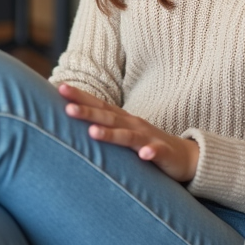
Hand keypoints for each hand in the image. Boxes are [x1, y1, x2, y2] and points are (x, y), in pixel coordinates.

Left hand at [58, 84, 198, 182]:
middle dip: (87, 112)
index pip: (98, 104)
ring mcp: (149, 138)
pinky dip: (150, 153)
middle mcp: (133, 125)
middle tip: (67, 109)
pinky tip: (144, 156)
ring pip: (128, 136)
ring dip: (111, 134)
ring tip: (93, 133)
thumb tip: (72, 121)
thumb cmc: (147, 143)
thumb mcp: (122, 134)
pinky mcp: (164, 153)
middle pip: (108, 117)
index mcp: (123, 119)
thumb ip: (103, 127)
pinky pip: (156, 153)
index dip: (80, 96)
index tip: (59, 87)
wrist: (185, 156)